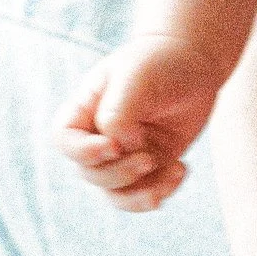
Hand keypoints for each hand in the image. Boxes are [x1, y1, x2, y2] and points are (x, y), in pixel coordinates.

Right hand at [56, 34, 223, 210]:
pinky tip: (181, 169)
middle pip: (90, 173)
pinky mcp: (149, 165)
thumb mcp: (136, 79)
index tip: (114, 146)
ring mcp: (124, 154)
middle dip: (119, 173)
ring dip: (139, 194)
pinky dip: (162, 190)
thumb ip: (118, 114)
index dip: (82, 152)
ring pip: (115, 192)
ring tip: (172, 172)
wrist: (192, 61)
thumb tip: (120, 149)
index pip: (64, 139)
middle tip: (149, 159)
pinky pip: (145, 193)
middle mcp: (100, 135)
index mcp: (86, 109)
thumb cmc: (158, 62)